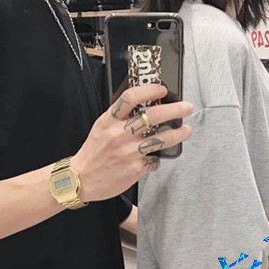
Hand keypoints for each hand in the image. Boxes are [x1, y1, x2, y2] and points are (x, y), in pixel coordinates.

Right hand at [71, 85, 193, 202]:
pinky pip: (154, 160)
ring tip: (186, 130)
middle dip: (174, 110)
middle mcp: (120, 134)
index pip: (131, 98)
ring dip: (177, 134)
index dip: (150, 90)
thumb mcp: (101, 128)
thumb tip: (143, 108)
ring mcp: (128, 152)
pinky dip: (157, 158)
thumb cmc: (93, 153)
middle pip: (153, 116)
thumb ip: (119, 118)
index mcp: (109, 121)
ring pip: (160, 139)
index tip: (162, 89)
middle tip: (187, 108)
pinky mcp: (134, 168)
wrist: (81, 179)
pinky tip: (155, 157)